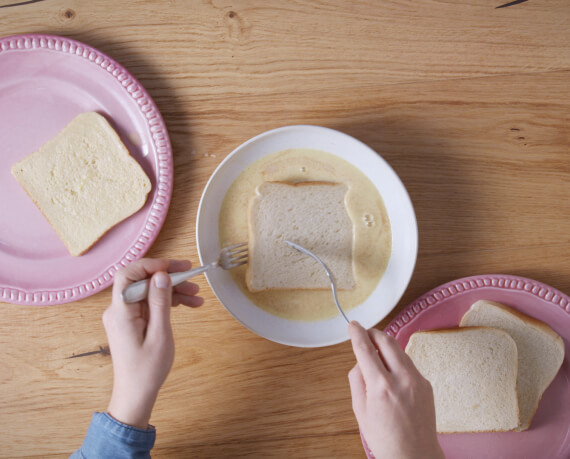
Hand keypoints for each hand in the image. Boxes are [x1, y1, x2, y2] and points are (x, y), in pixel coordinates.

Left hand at [103, 258, 203, 428]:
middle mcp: (118, 310)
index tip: (173, 267)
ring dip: (172, 289)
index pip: (128, 275)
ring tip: (196, 295)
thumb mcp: (160, 335)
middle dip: (167, 276)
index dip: (150, 265)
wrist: (136, 394)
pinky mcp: (132, 321)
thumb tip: (161, 276)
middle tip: (192, 276)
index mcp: (120, 312)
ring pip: (148, 291)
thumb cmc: (147, 370)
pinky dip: (167, 301)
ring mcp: (124, 316)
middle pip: (141, 281)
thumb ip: (160, 303)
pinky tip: (187, 304)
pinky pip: (149, 303)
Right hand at [348, 322, 443, 458]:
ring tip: (376, 355)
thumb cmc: (385, 439)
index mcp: (381, 387)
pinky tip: (391, 373)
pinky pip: (408, 363)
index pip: (366, 349)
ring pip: (398, 350)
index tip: (352, 325)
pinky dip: (397, 361)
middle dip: (373, 332)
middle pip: (386, 340)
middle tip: (364, 333)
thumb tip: (360, 360)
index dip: (357, 334)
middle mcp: (402, 379)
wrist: (415, 456)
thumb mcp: (360, 411)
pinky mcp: (426, 384)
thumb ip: (357, 380)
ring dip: (385, 346)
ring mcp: (417, 380)